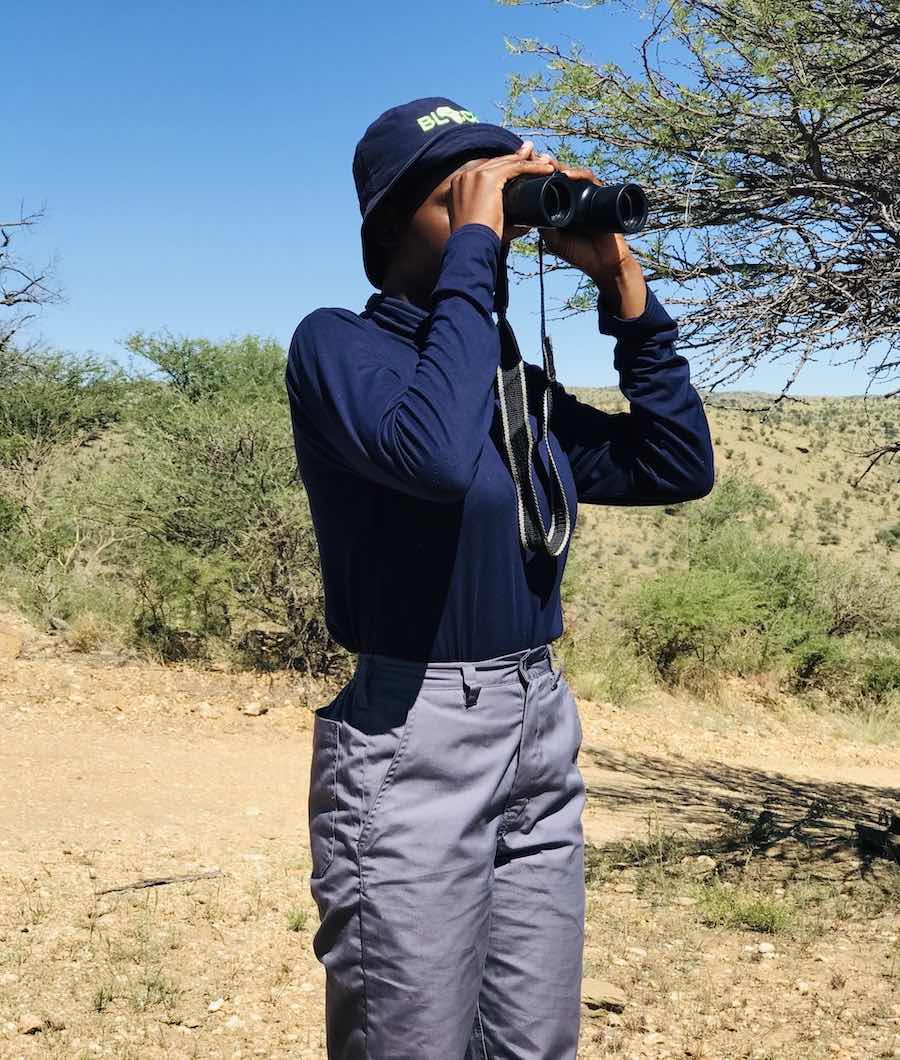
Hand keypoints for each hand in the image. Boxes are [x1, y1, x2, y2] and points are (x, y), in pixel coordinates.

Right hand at [448, 140, 553, 242]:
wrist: (469, 246)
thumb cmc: (475, 243)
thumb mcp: (483, 227)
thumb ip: (500, 221)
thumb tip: (525, 224)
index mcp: (459, 186)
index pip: (486, 171)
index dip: (505, 167)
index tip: (519, 167)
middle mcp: (464, 177)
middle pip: (496, 163)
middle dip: (517, 159)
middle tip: (533, 155)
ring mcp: (474, 175)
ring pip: (508, 163)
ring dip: (529, 162)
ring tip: (545, 163)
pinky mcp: (487, 178)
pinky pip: (515, 167)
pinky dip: (532, 168)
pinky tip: (545, 169)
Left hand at [531, 150, 647, 316]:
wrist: (602, 263)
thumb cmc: (578, 253)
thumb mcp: (554, 240)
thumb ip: (543, 226)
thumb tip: (528, 214)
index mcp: (560, 203)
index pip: (546, 183)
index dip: (535, 174)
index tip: (520, 166)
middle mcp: (573, 196)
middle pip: (558, 173)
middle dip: (544, 163)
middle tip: (530, 155)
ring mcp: (587, 194)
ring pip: (572, 173)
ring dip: (558, 165)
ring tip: (545, 161)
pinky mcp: (600, 195)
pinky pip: (590, 180)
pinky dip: (578, 175)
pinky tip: (566, 175)